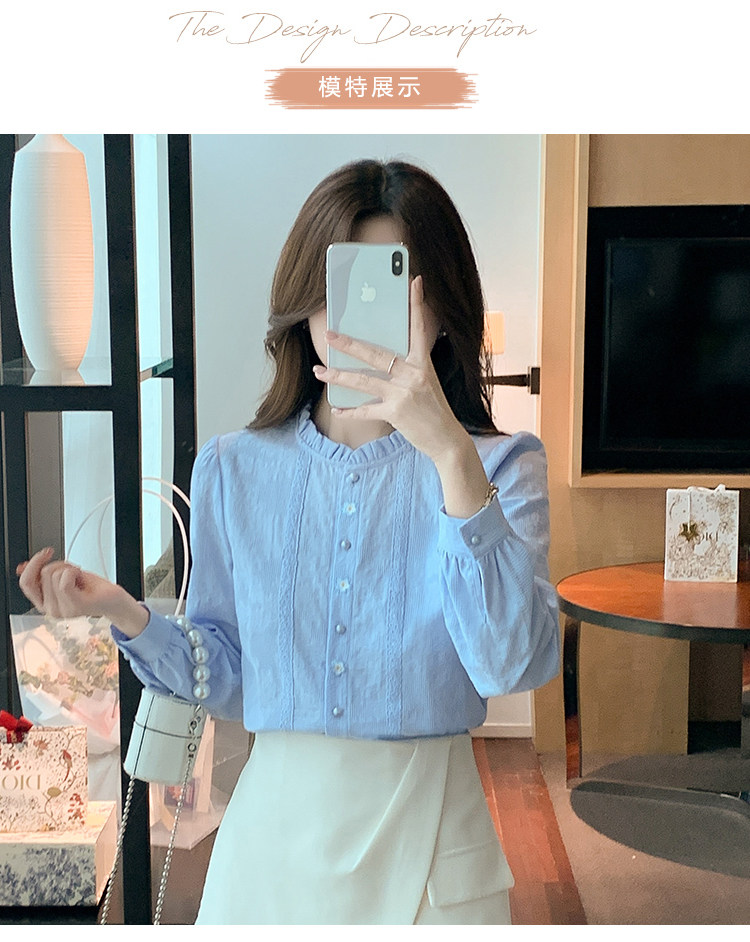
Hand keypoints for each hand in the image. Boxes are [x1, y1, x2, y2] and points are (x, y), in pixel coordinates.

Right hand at [16, 548, 147, 635]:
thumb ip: (43, 574)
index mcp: (45, 603)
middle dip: (59, 565)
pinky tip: (82, 578)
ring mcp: (62, 610)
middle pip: (43, 573)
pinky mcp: (76, 606)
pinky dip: (74, 572)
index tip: (46, 552)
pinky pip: (64, 581)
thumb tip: (22, 567)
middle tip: (74, 572)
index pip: (26, 583)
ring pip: (53, 575)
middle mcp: (50, 610)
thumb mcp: (63, 577)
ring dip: (69, 569)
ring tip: (80, 578)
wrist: (114, 600)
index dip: (33, 564)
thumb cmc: (92, 588)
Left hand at [313, 276, 468, 464]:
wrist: (446, 439)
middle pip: (376, 354)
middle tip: (328, 334)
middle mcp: (414, 375)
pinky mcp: (396, 414)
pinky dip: (349, 411)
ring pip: (364, 381)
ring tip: (319, 370)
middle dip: (349, 343)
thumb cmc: (433, 407)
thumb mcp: (426, 380)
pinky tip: (336, 409)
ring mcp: (404, 394)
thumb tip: (379, 353)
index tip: (414, 281)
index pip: (419, 328)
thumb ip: (408, 365)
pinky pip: (366, 410)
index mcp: (423, 362)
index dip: (417, 304)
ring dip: (338, 376)